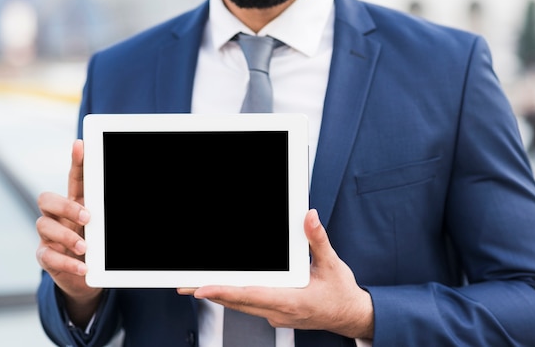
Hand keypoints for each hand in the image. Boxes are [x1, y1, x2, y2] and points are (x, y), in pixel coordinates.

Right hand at [36, 139, 102, 325]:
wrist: (86, 276)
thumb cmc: (98, 244)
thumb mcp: (107, 227)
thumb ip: (113, 213)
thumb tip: (138, 199)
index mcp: (75, 203)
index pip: (74, 179)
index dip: (76, 162)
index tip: (80, 145)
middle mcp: (58, 216)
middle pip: (46, 199)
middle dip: (66, 206)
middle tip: (88, 217)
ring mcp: (49, 235)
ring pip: (43, 225)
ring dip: (67, 236)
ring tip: (86, 247)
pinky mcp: (46, 256)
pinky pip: (48, 256)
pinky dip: (67, 262)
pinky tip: (83, 267)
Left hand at [177, 209, 373, 339]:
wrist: (349, 315)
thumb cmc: (341, 293)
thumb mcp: (332, 264)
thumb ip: (317, 240)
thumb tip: (309, 217)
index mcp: (292, 300)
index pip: (251, 295)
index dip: (225, 292)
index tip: (202, 288)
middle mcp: (279, 312)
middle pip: (237, 303)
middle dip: (211, 292)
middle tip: (185, 283)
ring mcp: (276, 317)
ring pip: (241, 306)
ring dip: (219, 295)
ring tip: (196, 284)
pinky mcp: (276, 316)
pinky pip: (249, 307)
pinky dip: (234, 297)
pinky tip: (225, 288)